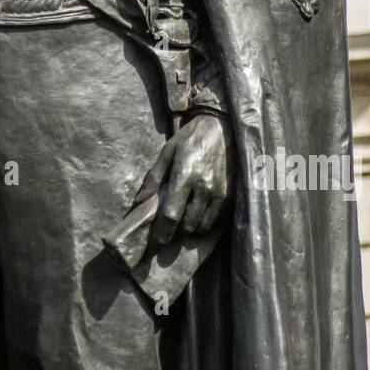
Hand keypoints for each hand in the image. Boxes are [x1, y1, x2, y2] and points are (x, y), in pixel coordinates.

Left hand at [139, 113, 234, 244]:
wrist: (221, 128)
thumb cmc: (190, 139)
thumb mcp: (167, 152)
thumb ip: (153, 178)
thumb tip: (139, 202)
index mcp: (185, 173)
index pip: (172, 213)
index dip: (162, 231)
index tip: (155, 241)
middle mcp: (204, 185)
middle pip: (187, 224)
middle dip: (175, 232)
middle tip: (166, 231)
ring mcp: (219, 191)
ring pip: (201, 225)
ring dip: (189, 229)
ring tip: (181, 222)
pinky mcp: (229, 194)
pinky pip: (214, 220)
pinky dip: (203, 222)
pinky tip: (196, 215)